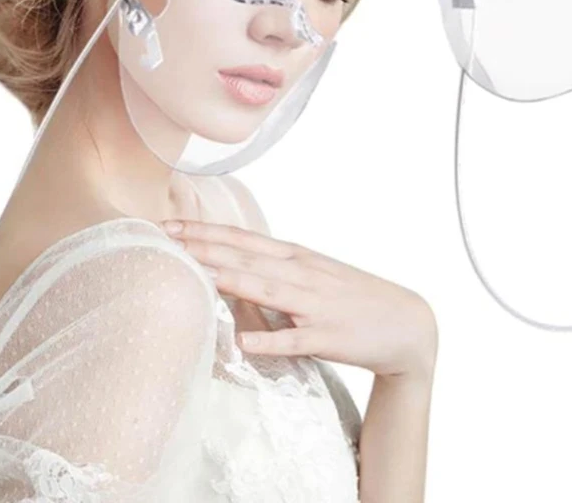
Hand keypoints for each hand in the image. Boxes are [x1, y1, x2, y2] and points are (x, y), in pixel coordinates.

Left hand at [160, 219, 437, 380]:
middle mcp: (303, 274)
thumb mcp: (315, 273)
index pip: (243, 239)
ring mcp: (316, 304)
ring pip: (268, 290)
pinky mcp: (328, 336)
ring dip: (232, 281)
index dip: (206, 233)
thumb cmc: (353, 297)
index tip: (170, 228)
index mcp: (297, 257)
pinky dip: (271, 339)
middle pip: (247, 258)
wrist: (405, 323)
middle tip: (166, 240)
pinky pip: (295, 338)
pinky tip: (245, 343)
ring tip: (198, 274)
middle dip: (205, 248)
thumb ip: (277, 270)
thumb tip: (236, 266)